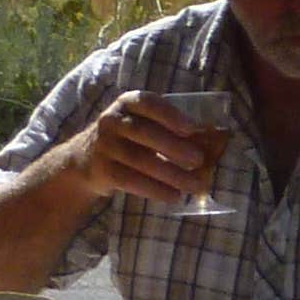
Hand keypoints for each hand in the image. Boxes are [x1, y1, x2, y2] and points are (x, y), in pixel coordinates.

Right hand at [65, 92, 227, 207]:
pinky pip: (129, 180)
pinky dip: (154, 189)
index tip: (193, 128)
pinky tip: (174, 196)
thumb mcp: (145, 126)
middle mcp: (112, 120)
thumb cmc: (130, 140)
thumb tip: (214, 143)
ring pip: (139, 159)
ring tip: (194, 185)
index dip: (170, 115)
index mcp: (128, 103)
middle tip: (199, 160)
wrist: (85, 160)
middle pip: (144, 132)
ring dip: (170, 174)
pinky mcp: (101, 170)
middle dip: (174, 147)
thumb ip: (171, 130)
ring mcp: (104, 145)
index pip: (148, 102)